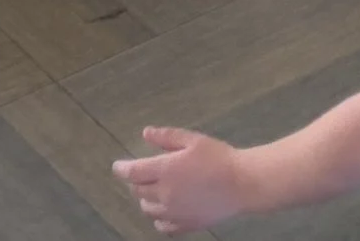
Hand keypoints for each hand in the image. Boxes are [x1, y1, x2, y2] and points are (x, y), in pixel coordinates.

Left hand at [114, 128, 251, 234]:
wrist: (242, 184)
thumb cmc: (218, 157)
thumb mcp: (193, 140)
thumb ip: (167, 137)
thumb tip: (145, 133)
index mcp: (165, 170)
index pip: (133, 172)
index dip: (122, 169)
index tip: (118, 167)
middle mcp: (164, 193)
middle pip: (138, 191)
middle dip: (136, 182)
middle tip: (141, 174)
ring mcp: (173, 212)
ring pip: (148, 209)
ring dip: (145, 199)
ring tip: (153, 191)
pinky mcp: (185, 225)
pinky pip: (163, 226)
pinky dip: (158, 218)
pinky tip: (164, 211)